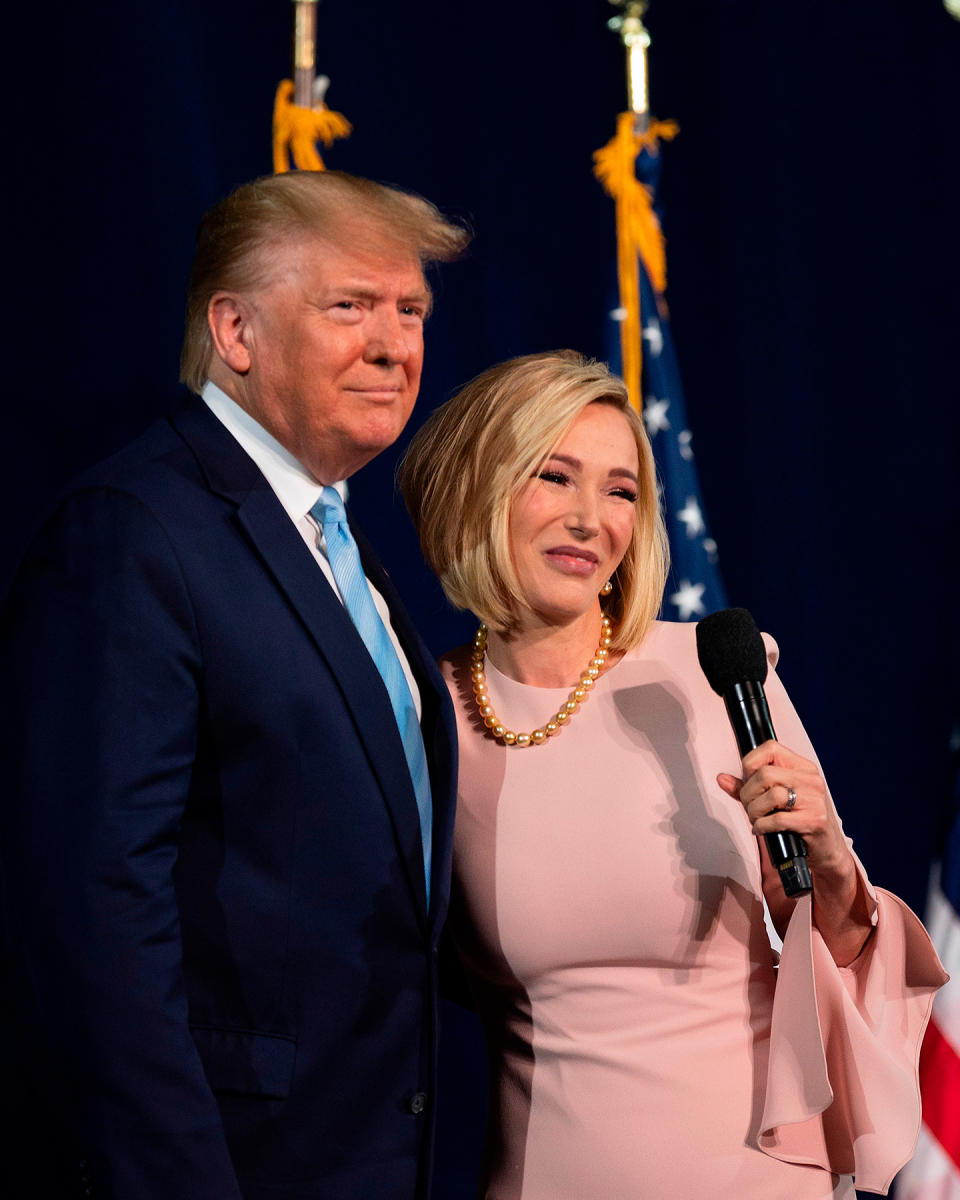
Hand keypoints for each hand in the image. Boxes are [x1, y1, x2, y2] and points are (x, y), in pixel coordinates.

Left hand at [716, 738, 849, 877]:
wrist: (828, 850)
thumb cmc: (800, 822)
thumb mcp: (776, 800)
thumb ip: (747, 787)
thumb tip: (721, 778)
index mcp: (803, 768)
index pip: (770, 748)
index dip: (750, 763)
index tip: (748, 781)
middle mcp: (811, 780)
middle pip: (765, 774)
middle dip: (748, 794)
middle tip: (750, 807)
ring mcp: (815, 800)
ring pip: (771, 795)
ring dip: (755, 811)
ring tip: (757, 819)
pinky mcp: (814, 821)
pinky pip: (777, 819)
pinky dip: (763, 826)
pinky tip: (762, 829)